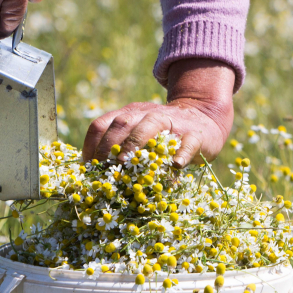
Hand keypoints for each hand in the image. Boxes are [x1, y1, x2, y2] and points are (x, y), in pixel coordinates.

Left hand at [81, 59, 235, 165]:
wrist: (203, 120)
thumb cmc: (165, 137)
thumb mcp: (141, 135)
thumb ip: (123, 151)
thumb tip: (99, 178)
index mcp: (129, 115)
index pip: (102, 124)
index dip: (91, 145)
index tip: (88, 166)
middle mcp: (147, 114)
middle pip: (122, 122)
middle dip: (109, 145)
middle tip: (103, 167)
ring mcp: (172, 122)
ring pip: (151, 125)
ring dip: (136, 143)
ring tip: (126, 164)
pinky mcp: (195, 135)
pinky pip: (187, 142)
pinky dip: (180, 153)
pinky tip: (175, 165)